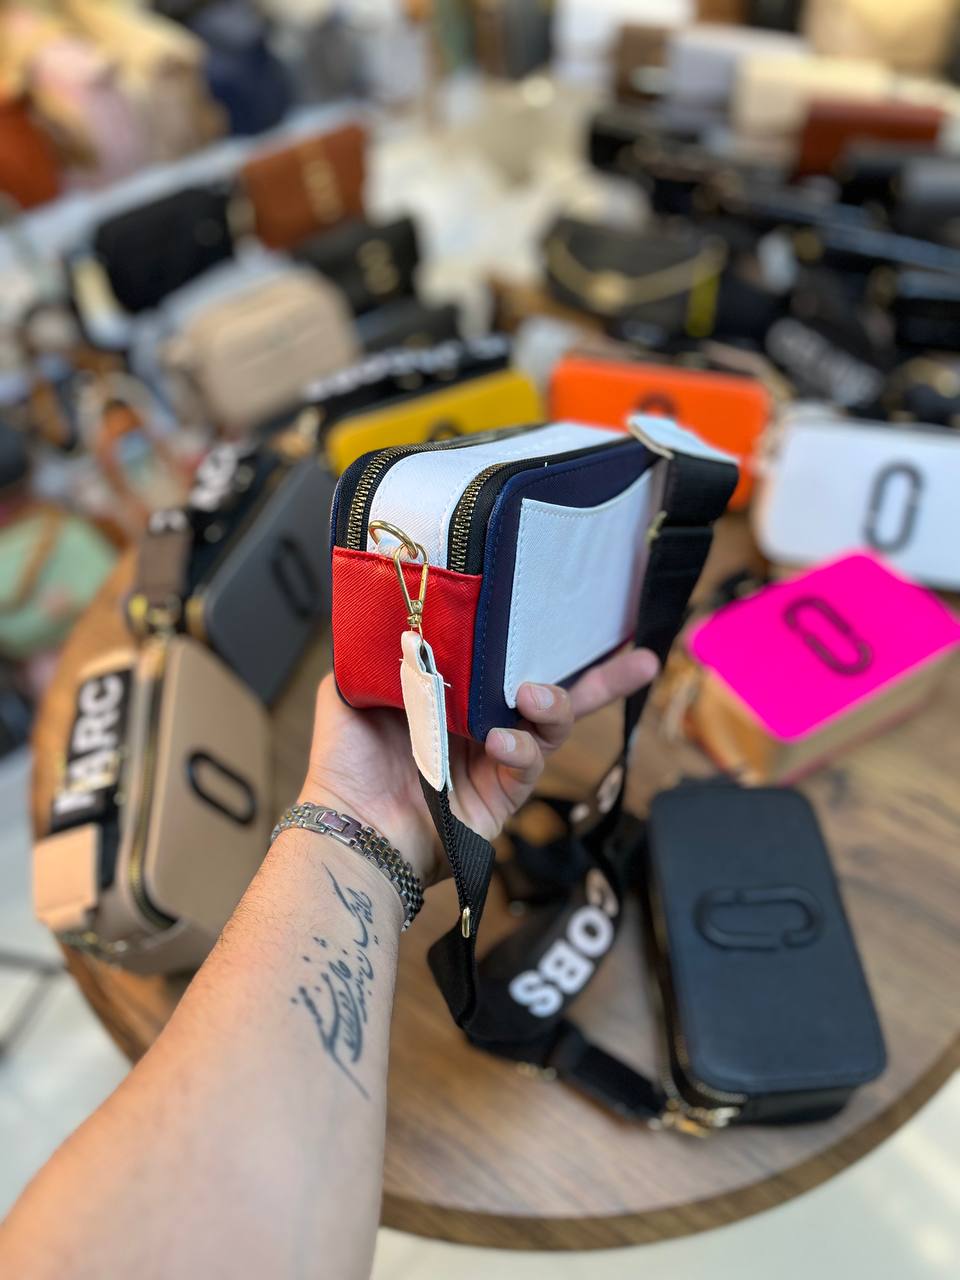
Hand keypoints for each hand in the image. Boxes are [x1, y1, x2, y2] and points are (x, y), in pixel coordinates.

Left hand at [298, 647, 658, 885]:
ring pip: (550, 726)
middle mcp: (483, 724)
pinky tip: (501, 739)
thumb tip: (391, 613)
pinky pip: (527, 765)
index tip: (576, 610)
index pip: (507, 661)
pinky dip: (521, 748)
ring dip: (553, 705)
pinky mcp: (502, 797)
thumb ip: (374, 655)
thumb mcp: (350, 692)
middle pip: (553, 692)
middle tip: (641, 658)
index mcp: (454, 695)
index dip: (541, 640)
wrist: (348, 829)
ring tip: (536, 695)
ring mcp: (497, 761)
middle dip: (603, 676)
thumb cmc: (345, 765)